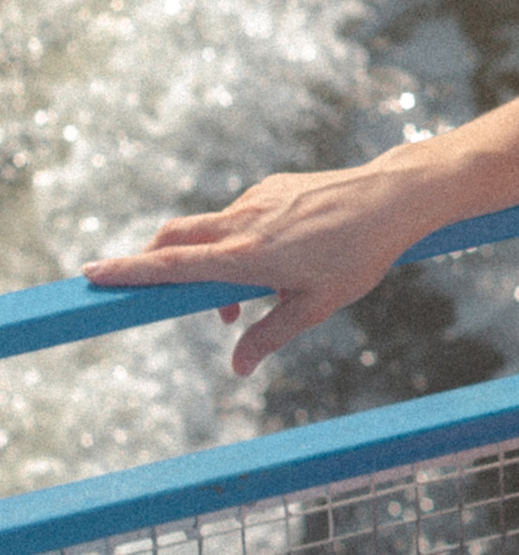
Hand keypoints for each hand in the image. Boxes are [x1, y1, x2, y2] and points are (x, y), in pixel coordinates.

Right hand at [85, 169, 424, 373]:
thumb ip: (271, 335)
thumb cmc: (358, 254)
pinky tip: (275, 261)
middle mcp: (244, 222)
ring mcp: (256, 199)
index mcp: (248, 256)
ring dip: (205, 262)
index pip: (173, 266)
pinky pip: (238, 216)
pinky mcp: (270, 187)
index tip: (91, 274)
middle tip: (145, 290)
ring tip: (239, 302)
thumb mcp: (316, 306)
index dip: (129, 271)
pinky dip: (235, 241)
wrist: (392, 197)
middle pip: (174, 239)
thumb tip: (236, 367)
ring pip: (208, 230)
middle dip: (150, 262)